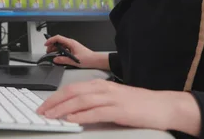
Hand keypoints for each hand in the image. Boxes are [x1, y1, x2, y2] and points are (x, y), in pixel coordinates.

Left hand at [36, 79, 200, 136]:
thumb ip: (94, 102)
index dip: (55, 97)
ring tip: (51, 116)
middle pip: (72, 92)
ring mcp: (111, 99)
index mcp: (100, 85)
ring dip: (63, 109)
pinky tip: (73, 120)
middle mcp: (103, 89)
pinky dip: (82, 116)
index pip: (71, 88)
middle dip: (54, 102)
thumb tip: (73, 111)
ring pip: (81, 101)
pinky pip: (96, 112)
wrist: (162, 106)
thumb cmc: (138, 104)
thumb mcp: (112, 99)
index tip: (44, 106)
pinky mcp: (119, 110)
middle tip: (41, 111)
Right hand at [44, 35, 107, 69]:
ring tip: (51, 54)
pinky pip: (64, 49)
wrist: (95, 60)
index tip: (46, 44)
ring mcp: (72, 46)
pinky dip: (59, 51)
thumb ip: (63, 60)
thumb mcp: (74, 60)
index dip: (51, 40)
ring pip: (61, 45)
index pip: (58, 38)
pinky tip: (58, 56)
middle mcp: (71, 43)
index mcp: (71, 43)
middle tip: (47, 51)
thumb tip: (55, 59)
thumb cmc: (88, 58)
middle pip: (58, 41)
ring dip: (55, 49)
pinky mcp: (73, 50)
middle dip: (51, 45)